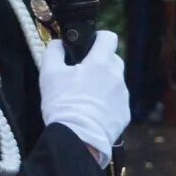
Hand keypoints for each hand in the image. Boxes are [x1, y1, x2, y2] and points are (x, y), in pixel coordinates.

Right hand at [39, 31, 129, 159]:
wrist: (78, 138)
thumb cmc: (63, 103)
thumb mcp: (49, 74)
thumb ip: (53, 52)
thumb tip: (58, 44)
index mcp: (100, 63)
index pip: (109, 38)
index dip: (99, 38)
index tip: (90, 45)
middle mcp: (117, 76)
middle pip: (114, 60)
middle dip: (101, 64)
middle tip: (83, 76)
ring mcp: (123, 96)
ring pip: (115, 83)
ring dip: (104, 85)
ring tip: (86, 100)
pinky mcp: (125, 114)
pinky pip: (117, 103)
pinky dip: (108, 105)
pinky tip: (93, 114)